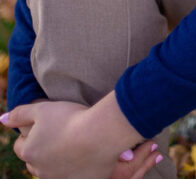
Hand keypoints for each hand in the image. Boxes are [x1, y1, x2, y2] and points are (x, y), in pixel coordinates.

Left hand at [1, 100, 160, 178]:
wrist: (101, 135)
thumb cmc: (70, 119)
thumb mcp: (43, 109)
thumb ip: (21, 113)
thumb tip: (3, 119)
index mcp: (29, 152)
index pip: (20, 146)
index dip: (29, 133)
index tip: (44, 125)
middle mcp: (40, 170)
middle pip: (34, 161)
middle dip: (41, 150)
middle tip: (58, 133)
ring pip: (51, 171)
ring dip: (57, 160)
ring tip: (72, 143)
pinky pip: (70, 175)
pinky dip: (74, 167)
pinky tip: (83, 154)